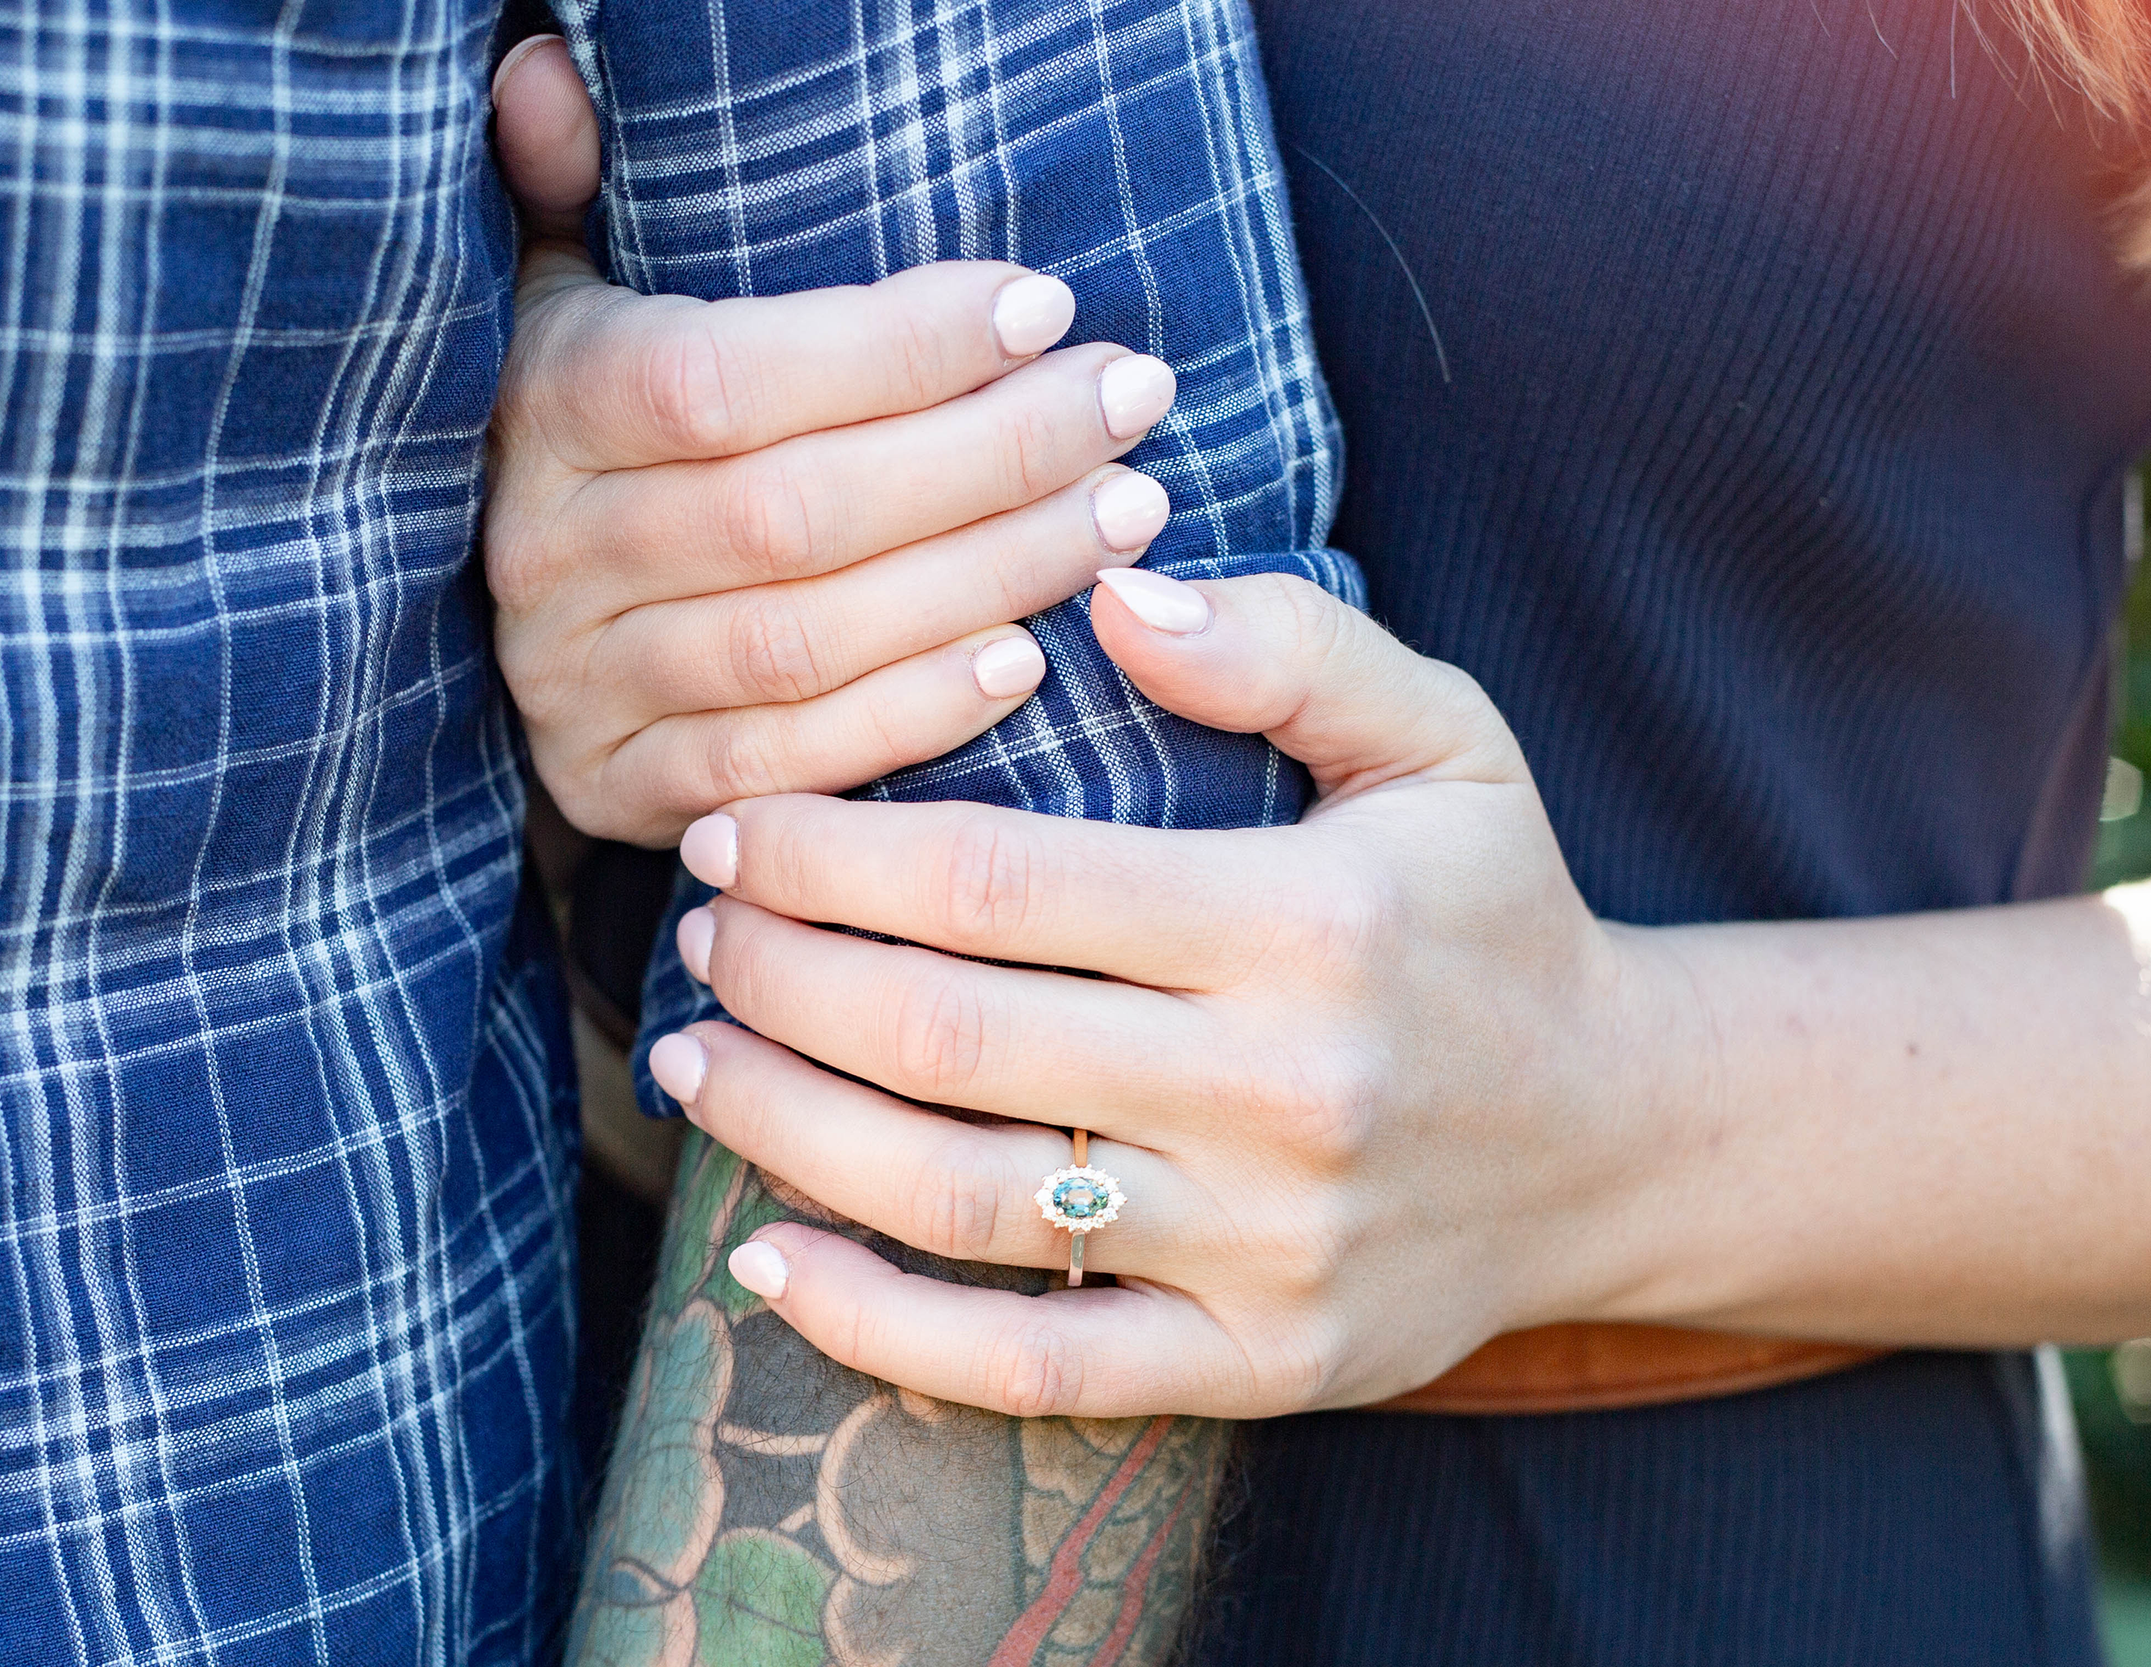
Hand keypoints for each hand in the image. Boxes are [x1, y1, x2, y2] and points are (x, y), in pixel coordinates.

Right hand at [485, 38, 1180, 845]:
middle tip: (1131, 402)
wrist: (488, 631)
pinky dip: (914, 717)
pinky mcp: (625, 790)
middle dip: (985, 457)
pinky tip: (1033, 658)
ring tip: (1123, 513)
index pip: (724, 378)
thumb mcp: (555, 296)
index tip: (1045, 307)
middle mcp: (549, 551)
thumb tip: (542, 66)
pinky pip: (787, 765)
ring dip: (985, 578)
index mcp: (544, 407)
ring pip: (806, 642)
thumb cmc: (586, 433)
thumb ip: (562, 184)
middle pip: (791, 513)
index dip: (894, 347)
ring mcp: (581, 685)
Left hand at [642, 568, 1696, 1416]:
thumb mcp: (1444, 739)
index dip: (824, 851)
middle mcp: (1281, 1092)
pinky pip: (1030, 1367)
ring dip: (784, 1128)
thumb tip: (1112, 589)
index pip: (993, 881)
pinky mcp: (1256, 1364)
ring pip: (959, 1197)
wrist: (1618, 1140)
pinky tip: (763, 1261)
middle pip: (946, 1033)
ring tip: (690, 1063)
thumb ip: (1288, 645)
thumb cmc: (1492, 919)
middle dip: (776, 976)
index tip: (733, 829)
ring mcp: (1265, 1246)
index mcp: (1305, 922)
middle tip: (696, 932)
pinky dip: (875, 1328)